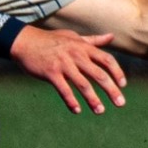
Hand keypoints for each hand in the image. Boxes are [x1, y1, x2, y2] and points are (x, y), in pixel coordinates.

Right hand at [8, 25, 125, 113]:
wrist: (24, 41)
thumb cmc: (52, 40)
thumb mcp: (74, 37)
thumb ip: (93, 40)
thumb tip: (111, 36)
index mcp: (84, 47)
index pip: (107, 60)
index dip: (117, 72)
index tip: (123, 85)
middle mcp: (76, 56)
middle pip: (99, 75)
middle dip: (111, 90)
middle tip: (120, 103)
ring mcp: (63, 64)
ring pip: (83, 84)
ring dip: (93, 99)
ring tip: (100, 111)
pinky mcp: (51, 73)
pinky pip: (64, 90)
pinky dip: (71, 101)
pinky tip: (77, 110)